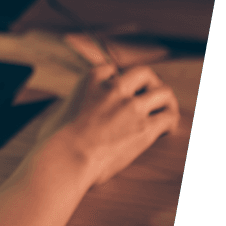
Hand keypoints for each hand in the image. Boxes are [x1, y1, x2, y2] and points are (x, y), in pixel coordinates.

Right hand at [39, 63, 180, 185]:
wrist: (68, 156)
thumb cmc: (56, 140)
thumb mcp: (59, 111)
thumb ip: (71, 107)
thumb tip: (67, 116)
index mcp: (90, 80)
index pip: (111, 69)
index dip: (118, 79)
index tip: (120, 90)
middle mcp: (114, 88)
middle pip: (144, 73)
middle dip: (150, 83)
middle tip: (151, 96)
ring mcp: (131, 106)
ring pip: (163, 92)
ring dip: (166, 101)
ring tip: (166, 112)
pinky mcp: (144, 127)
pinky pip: (168, 117)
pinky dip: (170, 122)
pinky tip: (167, 130)